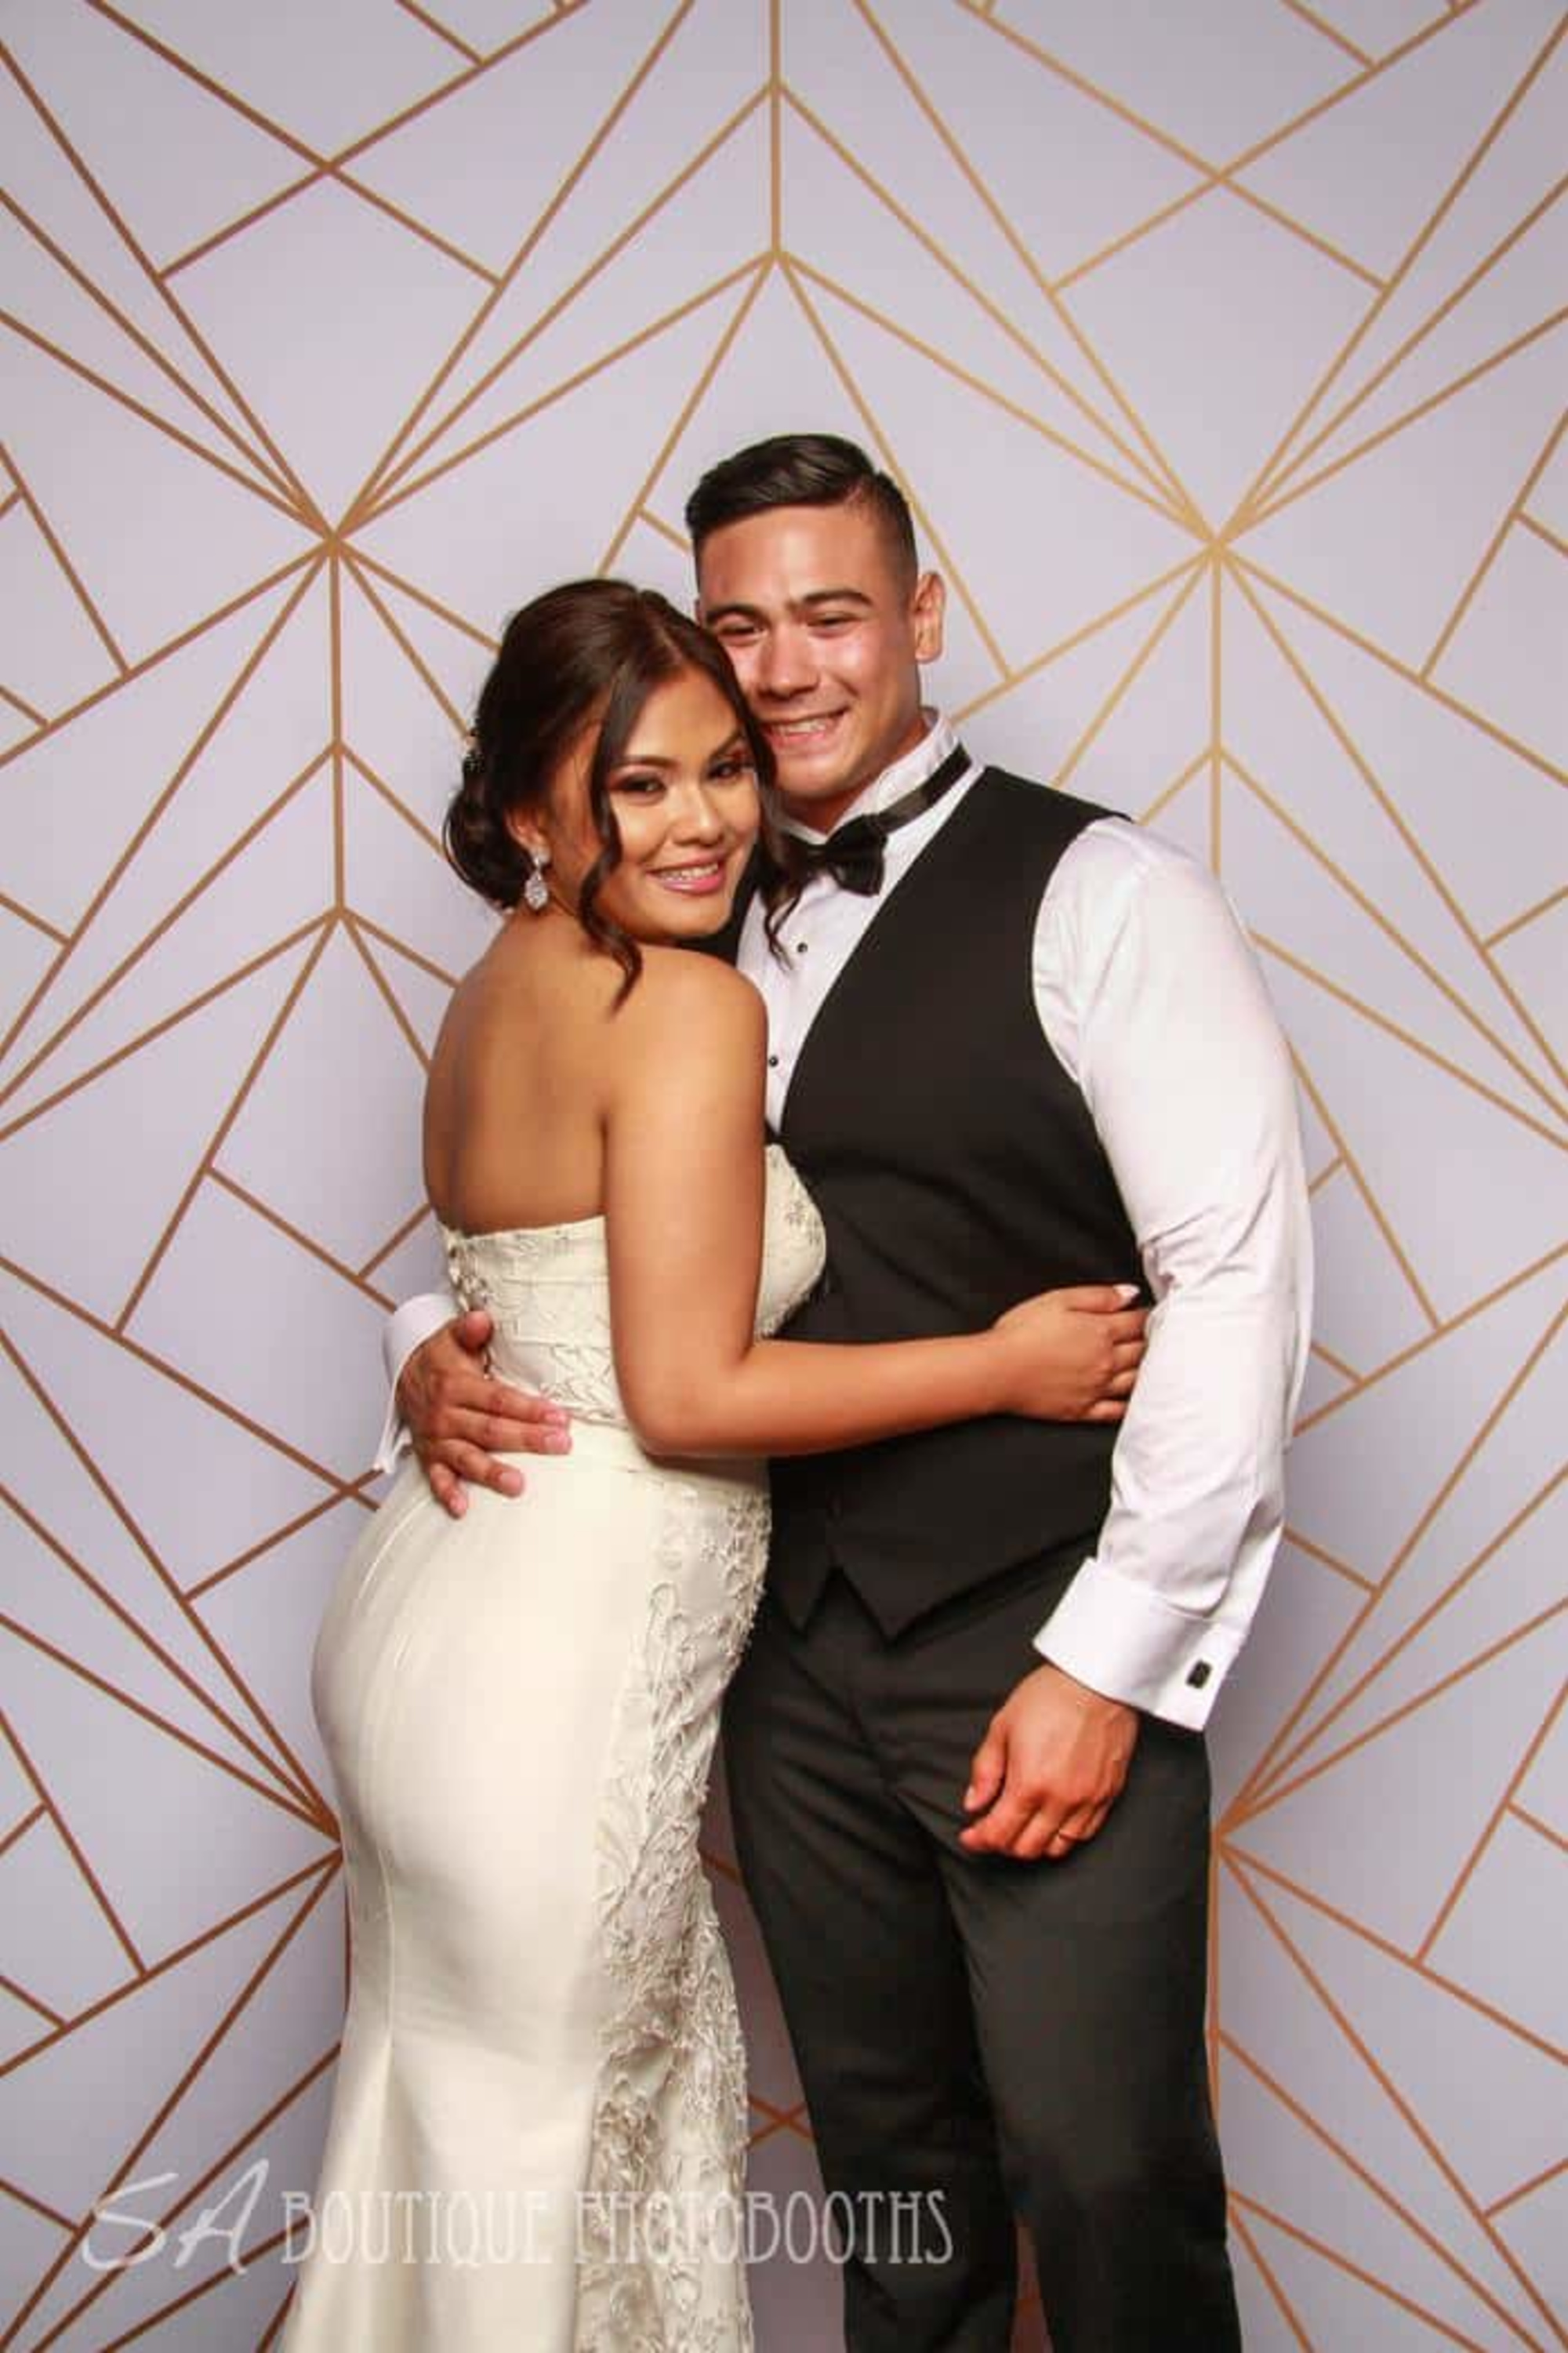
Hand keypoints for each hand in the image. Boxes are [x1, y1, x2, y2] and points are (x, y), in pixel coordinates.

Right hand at [397, 1311, 570, 1517]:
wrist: (404, 1375)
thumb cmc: (440, 1357)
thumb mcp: (452, 1336)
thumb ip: (469, 1329)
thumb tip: (482, 1319)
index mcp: (456, 1386)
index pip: (499, 1399)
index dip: (529, 1408)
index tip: (559, 1416)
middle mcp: (446, 1415)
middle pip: (491, 1430)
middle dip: (527, 1439)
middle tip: (560, 1445)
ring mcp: (437, 1439)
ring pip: (467, 1458)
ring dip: (492, 1473)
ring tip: (518, 1485)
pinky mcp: (428, 1457)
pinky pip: (436, 1479)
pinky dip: (447, 1494)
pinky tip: (463, 1509)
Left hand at [960, 1661, 1138, 1859]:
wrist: (1096, 1680)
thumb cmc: (1050, 1696)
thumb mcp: (1002, 1727)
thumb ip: (985, 1771)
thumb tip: (974, 1803)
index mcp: (1029, 1784)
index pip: (999, 1833)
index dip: (979, 1840)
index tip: (970, 1836)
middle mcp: (1061, 1799)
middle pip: (1027, 1848)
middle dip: (1003, 1843)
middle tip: (993, 1829)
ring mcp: (1088, 1800)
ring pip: (1058, 1847)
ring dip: (1034, 1844)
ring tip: (1022, 1827)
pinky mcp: (1108, 1794)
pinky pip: (1085, 1833)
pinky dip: (1064, 1837)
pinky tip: (1052, 1822)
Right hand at [991, 1284, 1145, 1420]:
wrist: (997, 1370)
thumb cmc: (1021, 1331)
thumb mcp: (1059, 1299)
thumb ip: (1099, 1296)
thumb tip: (1130, 1294)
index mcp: (1100, 1332)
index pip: (1137, 1322)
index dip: (1147, 1315)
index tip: (1151, 1312)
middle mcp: (1105, 1362)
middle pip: (1142, 1352)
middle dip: (1151, 1341)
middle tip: (1158, 1336)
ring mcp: (1096, 1389)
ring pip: (1135, 1381)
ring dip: (1147, 1371)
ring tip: (1153, 1364)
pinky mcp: (1083, 1410)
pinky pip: (1117, 1411)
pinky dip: (1131, 1405)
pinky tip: (1137, 1400)